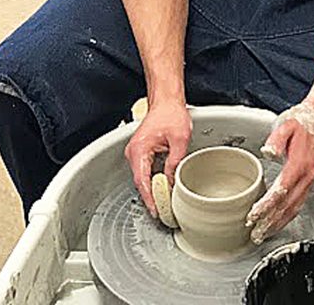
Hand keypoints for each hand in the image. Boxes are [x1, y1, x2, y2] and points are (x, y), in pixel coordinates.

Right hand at [125, 100, 191, 217]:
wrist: (166, 101)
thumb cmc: (171, 114)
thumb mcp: (179, 139)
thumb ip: (175, 162)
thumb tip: (172, 181)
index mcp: (140, 149)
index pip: (142, 181)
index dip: (149, 199)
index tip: (156, 211)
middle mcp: (134, 152)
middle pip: (140, 182)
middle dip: (152, 197)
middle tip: (164, 212)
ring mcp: (136, 152)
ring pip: (142, 177)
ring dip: (152, 189)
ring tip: (164, 203)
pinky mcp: (141, 152)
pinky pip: (145, 171)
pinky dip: (153, 180)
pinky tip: (163, 187)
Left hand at [246, 107, 313, 244]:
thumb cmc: (301, 122)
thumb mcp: (286, 125)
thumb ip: (276, 140)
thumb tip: (267, 152)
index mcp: (299, 164)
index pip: (281, 191)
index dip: (266, 206)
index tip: (253, 216)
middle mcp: (306, 176)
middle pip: (288, 206)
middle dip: (271, 222)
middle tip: (255, 234)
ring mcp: (310, 180)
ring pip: (294, 208)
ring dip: (279, 223)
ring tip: (264, 233)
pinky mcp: (309, 181)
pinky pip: (298, 203)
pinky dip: (288, 216)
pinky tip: (279, 221)